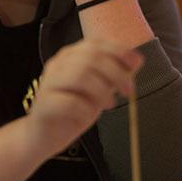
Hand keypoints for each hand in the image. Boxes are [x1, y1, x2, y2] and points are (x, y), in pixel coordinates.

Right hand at [26, 38, 142, 157]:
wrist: (43, 136)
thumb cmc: (72, 110)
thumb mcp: (99, 90)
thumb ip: (114, 74)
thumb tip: (137, 60)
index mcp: (70, 56)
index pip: (95, 43)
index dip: (118, 50)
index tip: (136, 63)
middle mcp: (58, 64)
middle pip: (91, 58)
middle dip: (116, 73)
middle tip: (128, 90)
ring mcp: (48, 83)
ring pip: (80, 76)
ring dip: (102, 91)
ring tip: (109, 104)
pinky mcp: (44, 105)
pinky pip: (70, 102)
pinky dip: (86, 108)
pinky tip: (89, 115)